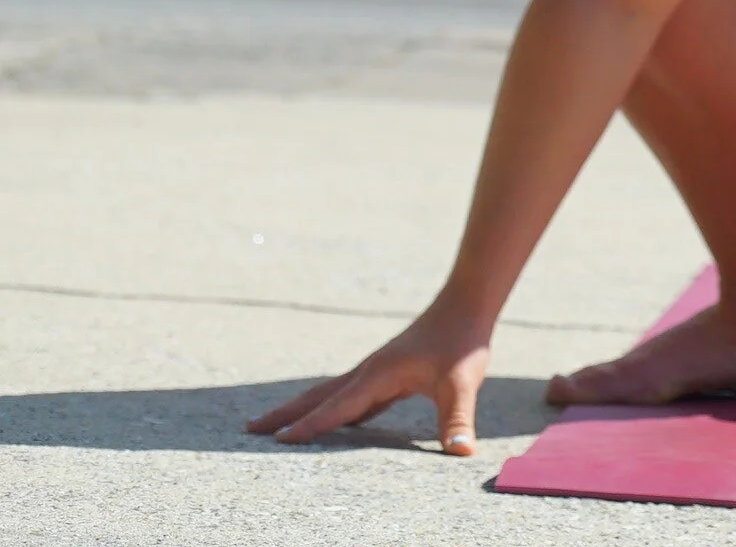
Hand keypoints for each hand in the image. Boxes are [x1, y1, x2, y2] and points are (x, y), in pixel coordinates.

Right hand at [247, 297, 491, 454]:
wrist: (467, 303)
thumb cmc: (462, 341)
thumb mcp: (461, 383)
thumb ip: (457, 419)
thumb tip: (461, 451)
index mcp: (379, 374)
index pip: (338, 406)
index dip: (310, 426)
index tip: (278, 440)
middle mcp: (370, 370)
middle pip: (320, 395)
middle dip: (286, 413)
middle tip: (249, 428)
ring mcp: (376, 370)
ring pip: (331, 393)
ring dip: (303, 409)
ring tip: (276, 426)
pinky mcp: (387, 372)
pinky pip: (350, 396)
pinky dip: (332, 409)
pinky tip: (332, 422)